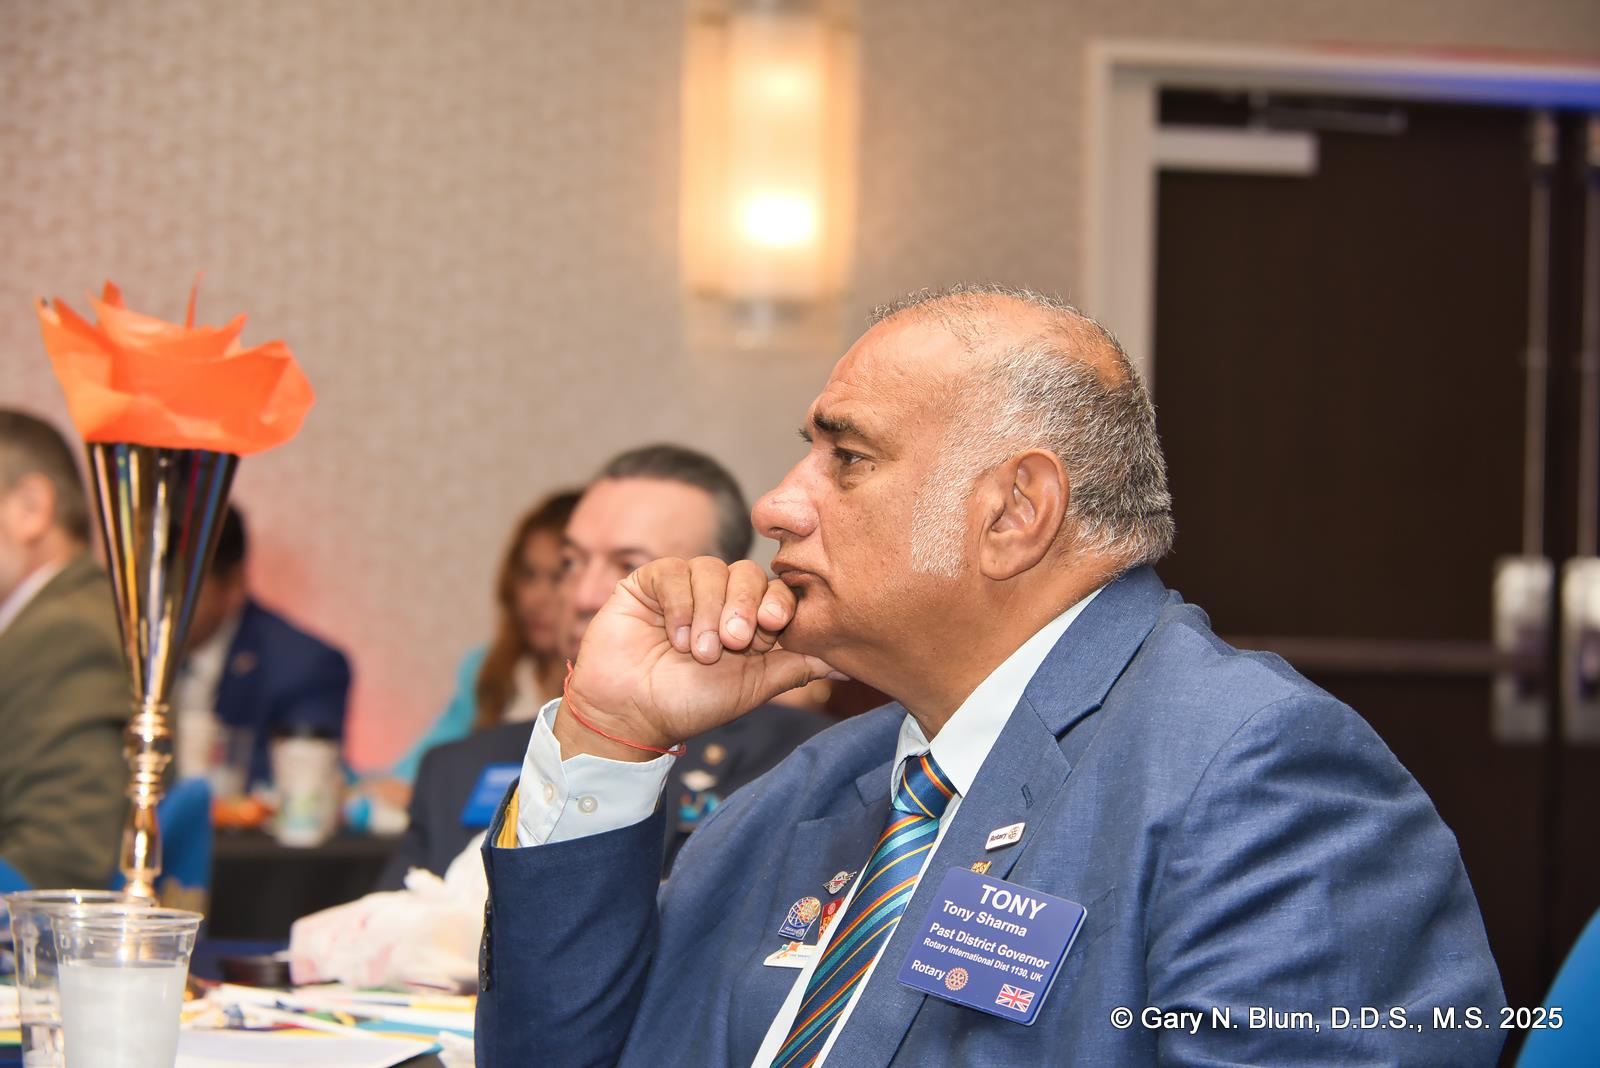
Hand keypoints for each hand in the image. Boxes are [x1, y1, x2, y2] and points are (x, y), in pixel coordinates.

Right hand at [556, 557, 839, 761]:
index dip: (777, 603)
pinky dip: (679, 605)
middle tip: (734, 642)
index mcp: (749, 618)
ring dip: (709, 613)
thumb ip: (798, 665)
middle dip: (744, 606)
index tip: (771, 626)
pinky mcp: (650, 582)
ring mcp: (684, 587)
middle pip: (747, 574)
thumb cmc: (692, 704)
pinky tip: (674, 638)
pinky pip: (675, 572)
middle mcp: (720, 597)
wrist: (632, 716)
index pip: (776, 590)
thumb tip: (849, 661)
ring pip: (712, 570)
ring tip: (698, 652)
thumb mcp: (754, 686)